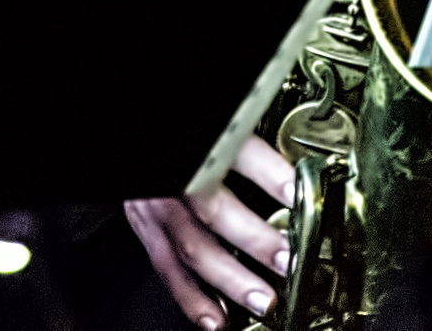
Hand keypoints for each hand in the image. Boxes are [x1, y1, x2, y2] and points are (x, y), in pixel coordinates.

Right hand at [124, 135, 294, 328]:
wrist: (131, 133)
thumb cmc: (182, 133)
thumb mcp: (213, 121)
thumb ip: (243, 133)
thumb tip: (295, 147)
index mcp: (194, 140)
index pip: (234, 151)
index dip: (268, 174)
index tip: (300, 194)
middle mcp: (172, 174)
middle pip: (211, 207)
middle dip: (253, 239)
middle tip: (288, 260)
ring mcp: (154, 201)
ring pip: (190, 246)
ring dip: (229, 279)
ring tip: (263, 301)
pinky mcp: (143, 223)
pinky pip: (165, 265)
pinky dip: (191, 298)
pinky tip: (216, 319)